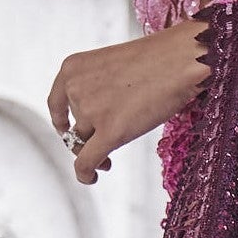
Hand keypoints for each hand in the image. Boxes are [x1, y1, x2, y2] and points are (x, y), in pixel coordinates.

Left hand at [49, 20, 207, 185]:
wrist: (181, 60)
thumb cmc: (159, 60)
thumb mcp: (114, 66)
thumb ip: (98, 88)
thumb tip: (94, 122)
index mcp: (72, 68)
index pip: (56, 103)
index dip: (61, 121)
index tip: (67, 130)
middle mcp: (75, 89)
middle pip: (74, 126)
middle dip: (85, 141)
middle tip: (99, 151)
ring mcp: (91, 110)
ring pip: (84, 144)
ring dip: (94, 155)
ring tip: (108, 162)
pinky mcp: (109, 132)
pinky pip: (86, 162)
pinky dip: (85, 174)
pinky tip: (92, 178)